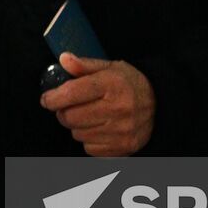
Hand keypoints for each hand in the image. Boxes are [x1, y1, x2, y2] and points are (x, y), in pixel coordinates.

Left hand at [40, 53, 154, 156]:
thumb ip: (84, 65)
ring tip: (88, 115)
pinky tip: (98, 128)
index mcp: (112, 85)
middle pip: (71, 117)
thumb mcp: (110, 67)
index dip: (53, 98)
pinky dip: (89, 139)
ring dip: (77, 126)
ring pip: (77, 134)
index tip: (47, 99)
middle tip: (68, 106)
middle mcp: (118, 109)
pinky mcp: (123, 147)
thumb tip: (63, 59)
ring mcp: (121, 131)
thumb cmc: (130, 84)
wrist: (161, 104)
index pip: (72, 93)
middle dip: (63, 112)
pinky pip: (89, 148)